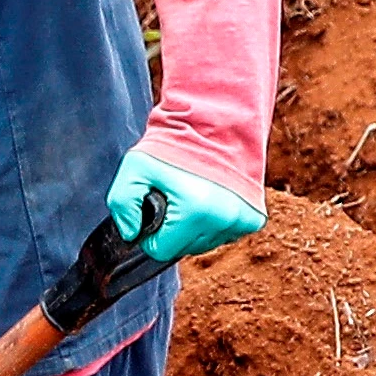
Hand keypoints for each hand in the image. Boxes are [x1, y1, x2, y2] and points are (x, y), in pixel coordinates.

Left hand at [107, 148, 266, 263]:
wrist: (215, 125)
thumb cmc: (173, 145)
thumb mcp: (134, 166)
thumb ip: (122, 203)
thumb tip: (132, 233)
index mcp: (197, 211)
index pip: (161, 250)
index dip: (152, 233)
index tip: (157, 207)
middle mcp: (225, 219)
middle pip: (184, 250)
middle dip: (174, 229)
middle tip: (176, 196)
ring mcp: (243, 220)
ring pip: (204, 246)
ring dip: (194, 227)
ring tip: (194, 194)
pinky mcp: (253, 219)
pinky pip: (223, 237)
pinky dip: (214, 224)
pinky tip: (211, 198)